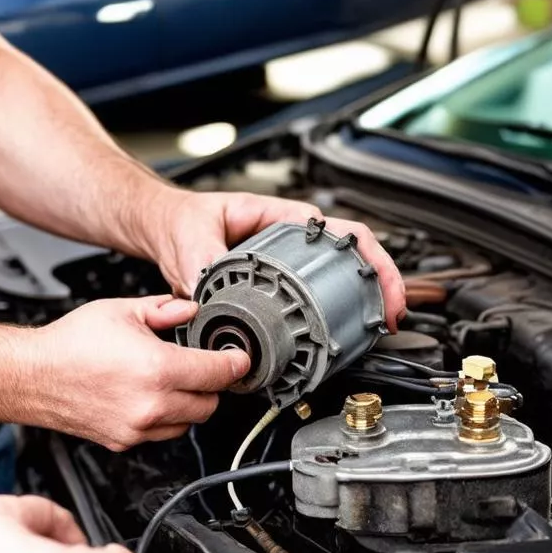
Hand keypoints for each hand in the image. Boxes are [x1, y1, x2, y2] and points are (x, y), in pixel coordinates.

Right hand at [22, 295, 250, 448]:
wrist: (31, 376)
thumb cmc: (69, 344)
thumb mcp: (123, 311)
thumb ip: (165, 310)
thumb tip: (189, 310)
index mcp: (158, 369)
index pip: (219, 373)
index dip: (235, 362)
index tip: (239, 358)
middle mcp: (152, 405)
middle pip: (210, 404)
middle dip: (212, 384)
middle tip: (204, 365)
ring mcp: (138, 428)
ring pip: (188, 422)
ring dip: (190, 403)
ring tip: (172, 380)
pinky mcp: (124, 441)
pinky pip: (162, 433)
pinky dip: (166, 417)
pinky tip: (151, 396)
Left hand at [149, 190, 406, 332]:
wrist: (162, 228)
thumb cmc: (179, 220)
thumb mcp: (190, 237)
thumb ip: (200, 266)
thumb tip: (210, 297)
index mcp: (279, 217)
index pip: (339, 231)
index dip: (369, 259)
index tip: (380, 287)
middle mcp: (289, 237)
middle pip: (351, 256)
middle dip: (379, 285)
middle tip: (389, 317)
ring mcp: (286, 261)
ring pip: (337, 279)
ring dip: (361, 302)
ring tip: (376, 329)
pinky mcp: (275, 284)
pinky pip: (312, 297)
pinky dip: (330, 315)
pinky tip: (340, 334)